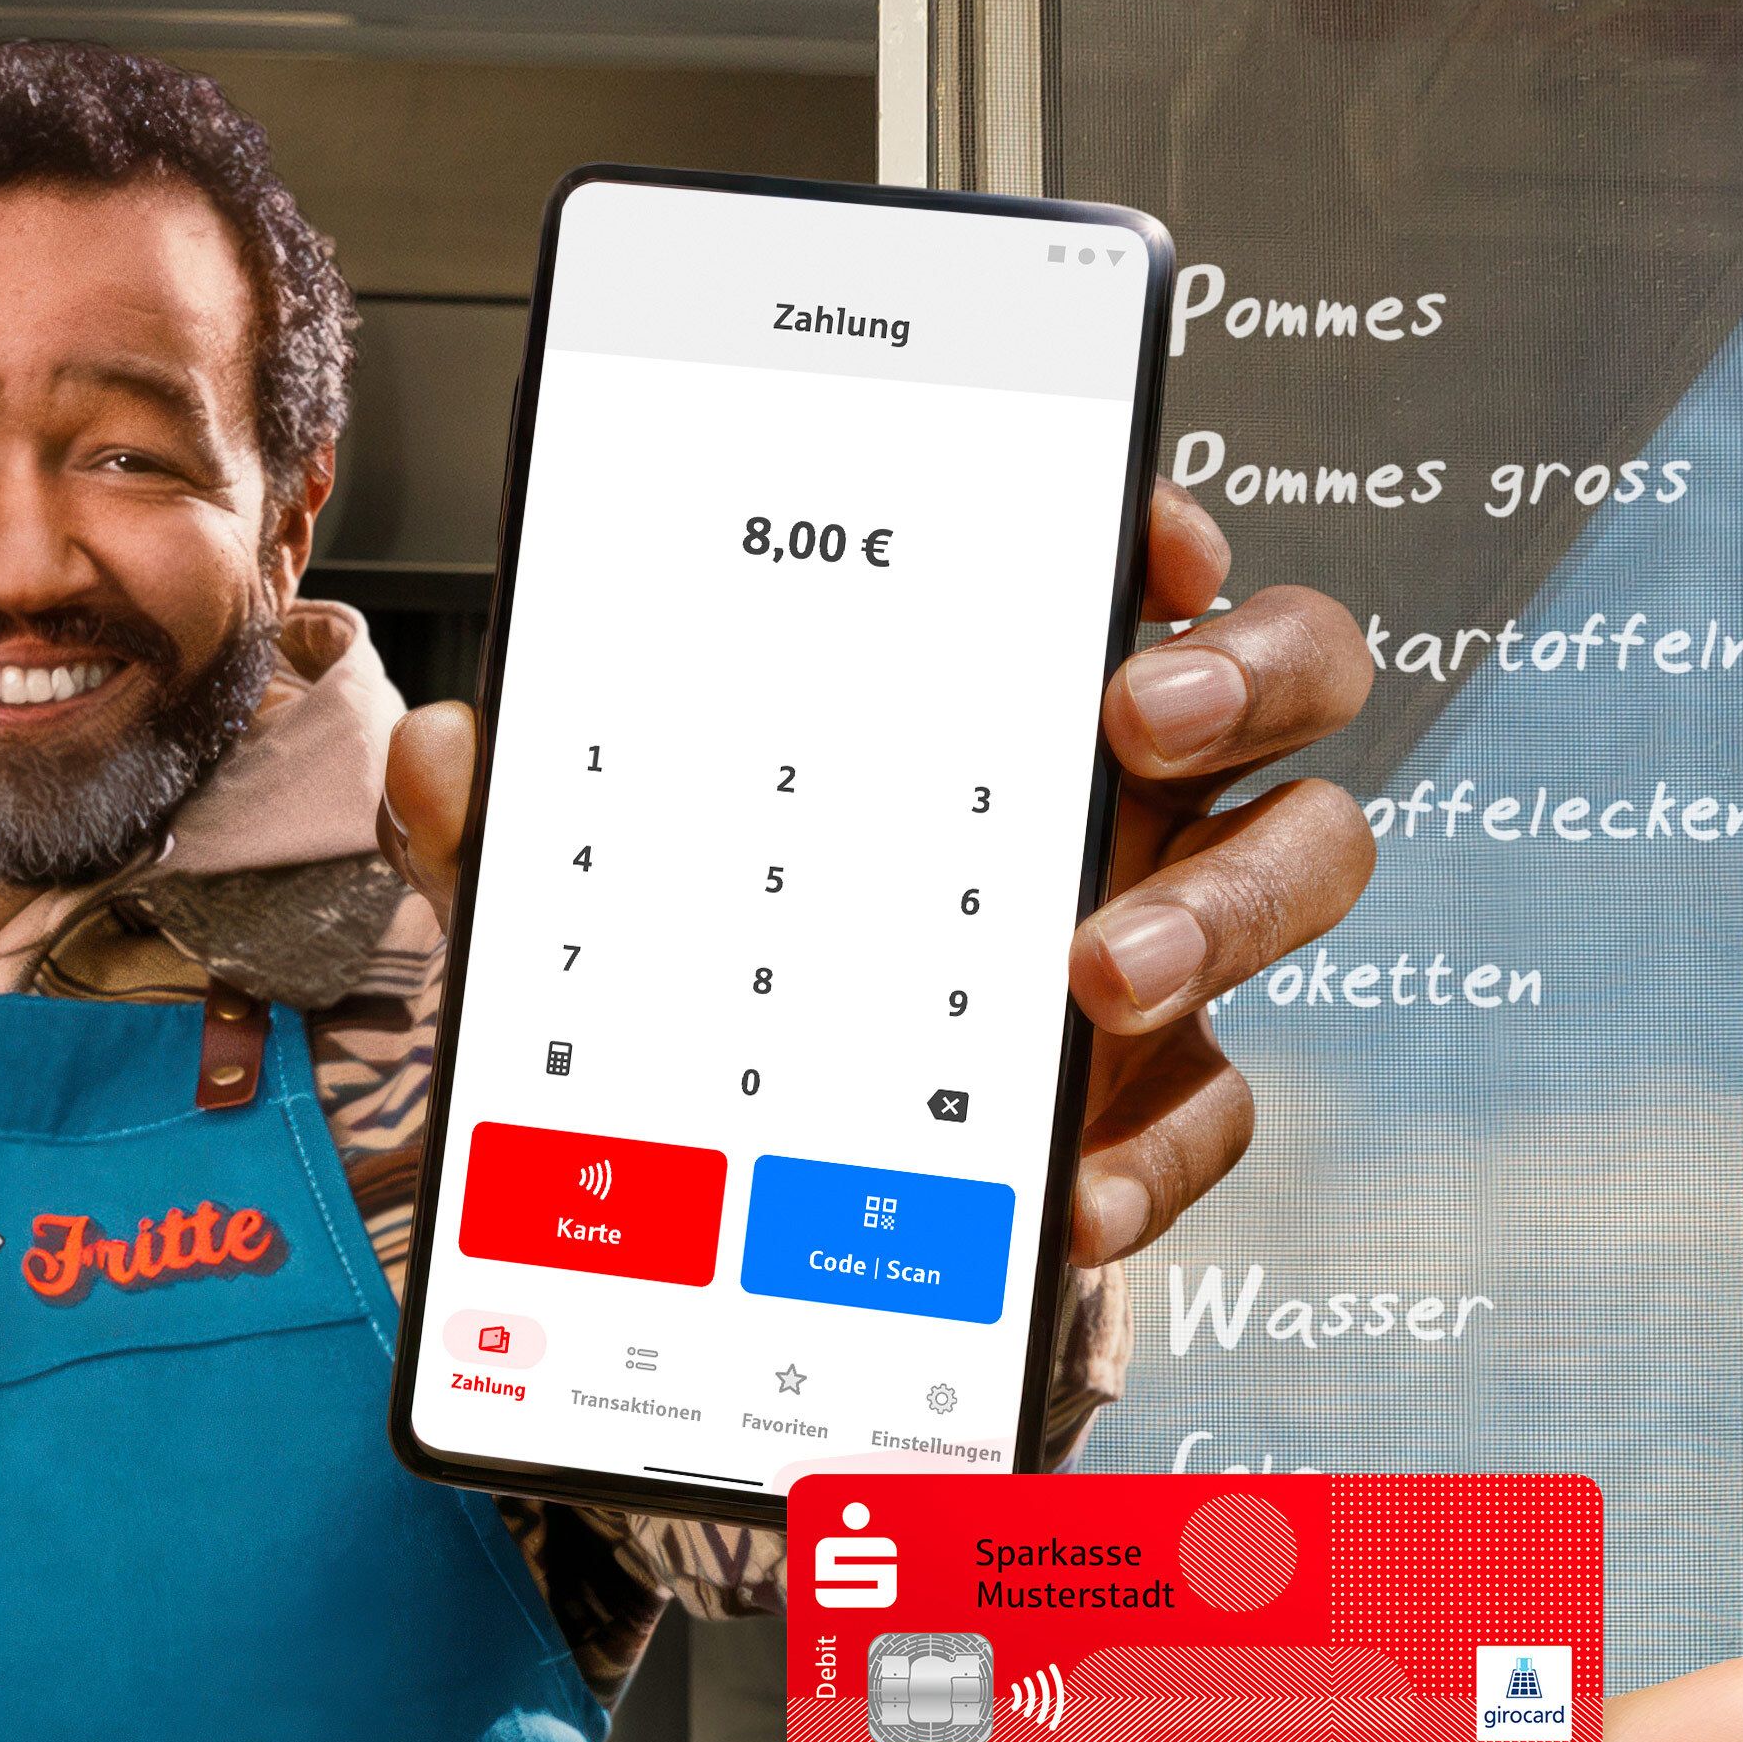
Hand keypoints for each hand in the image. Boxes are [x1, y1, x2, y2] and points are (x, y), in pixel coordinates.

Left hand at [378, 485, 1380, 1266]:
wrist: (758, 1212)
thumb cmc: (710, 982)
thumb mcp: (594, 898)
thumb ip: (521, 824)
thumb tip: (447, 752)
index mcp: (995, 704)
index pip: (1128, 567)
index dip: (1165, 530)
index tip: (1144, 535)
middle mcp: (1109, 796)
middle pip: (1288, 675)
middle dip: (1246, 670)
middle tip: (1140, 712)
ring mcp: (1150, 938)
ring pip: (1295, 867)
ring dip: (1222, 908)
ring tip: (1097, 970)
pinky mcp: (1151, 1098)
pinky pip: (1212, 1109)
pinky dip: (1152, 1154)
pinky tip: (1068, 1194)